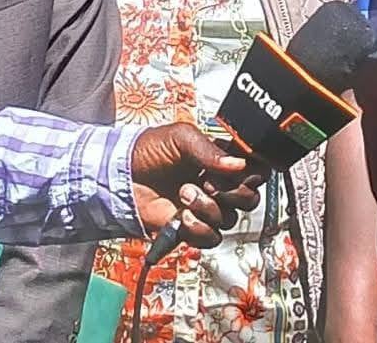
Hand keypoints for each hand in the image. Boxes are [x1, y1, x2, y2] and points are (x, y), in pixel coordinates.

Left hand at [130, 123, 263, 248]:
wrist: (120, 176)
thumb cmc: (147, 151)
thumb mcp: (181, 137)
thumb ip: (211, 150)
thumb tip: (238, 165)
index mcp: (221, 160)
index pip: (255, 170)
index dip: (253, 173)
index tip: (239, 170)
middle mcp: (218, 185)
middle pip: (250, 198)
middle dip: (232, 192)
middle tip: (208, 181)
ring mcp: (206, 208)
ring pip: (231, 219)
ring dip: (208, 208)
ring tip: (184, 193)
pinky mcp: (192, 228)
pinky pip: (212, 238)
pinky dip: (199, 229)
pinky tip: (182, 216)